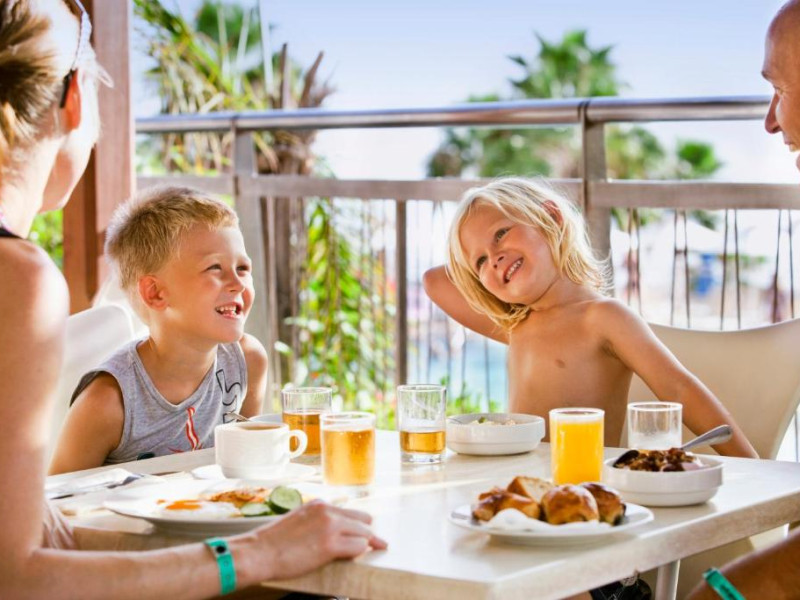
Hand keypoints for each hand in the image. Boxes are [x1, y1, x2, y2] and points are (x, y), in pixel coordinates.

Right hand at [245, 500, 386, 581]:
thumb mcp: (298, 520)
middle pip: (363, 520)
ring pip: (364, 533)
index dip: (359, 524)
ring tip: (371, 552)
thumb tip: (330, 531)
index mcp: (319, 504)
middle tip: (377, 544)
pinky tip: (356, 557)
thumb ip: (316, 521)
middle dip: (368, 533)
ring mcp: (330, 526)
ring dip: (366, 544)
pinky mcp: (331, 544)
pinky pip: (358, 547)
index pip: (350, 512)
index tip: (367, 532)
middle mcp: (328, 511)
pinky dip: (359, 553)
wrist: (258, 552)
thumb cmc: (273, 542)